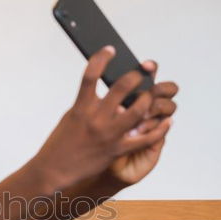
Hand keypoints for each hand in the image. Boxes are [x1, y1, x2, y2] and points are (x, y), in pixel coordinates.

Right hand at [34, 46, 170, 188]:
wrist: (54, 170)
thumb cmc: (59, 144)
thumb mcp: (70, 117)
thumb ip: (86, 103)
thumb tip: (101, 91)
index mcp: (81, 107)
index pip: (91, 74)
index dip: (102, 58)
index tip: (110, 49)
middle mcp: (96, 118)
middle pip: (122, 87)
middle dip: (137, 74)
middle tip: (144, 69)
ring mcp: (108, 134)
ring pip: (138, 111)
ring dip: (148, 100)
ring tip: (151, 96)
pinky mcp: (117, 150)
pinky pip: (145, 138)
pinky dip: (159, 129)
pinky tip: (167, 122)